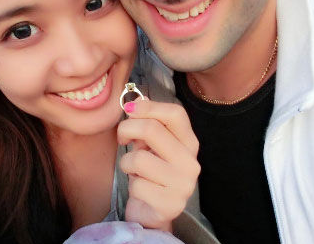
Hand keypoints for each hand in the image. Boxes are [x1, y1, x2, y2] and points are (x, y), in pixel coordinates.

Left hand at [117, 99, 199, 230]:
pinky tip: (139, 190)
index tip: (130, 110)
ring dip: (127, 163)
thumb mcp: (149, 144)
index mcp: (189, 142)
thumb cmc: (150, 173)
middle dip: (127, 129)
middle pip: (153, 129)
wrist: (152, 213)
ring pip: (140, 158)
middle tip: (122, 137)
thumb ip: (147, 123)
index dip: (149, 107)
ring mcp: (183, 185)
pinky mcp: (171, 205)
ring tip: (133, 170)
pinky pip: (137, 185)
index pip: (175, 114)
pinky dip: (131, 186)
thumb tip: (136, 100)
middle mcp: (191, 162)